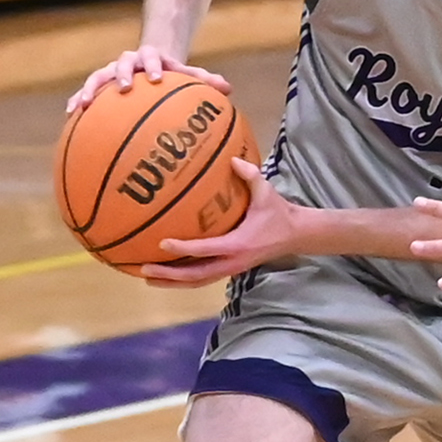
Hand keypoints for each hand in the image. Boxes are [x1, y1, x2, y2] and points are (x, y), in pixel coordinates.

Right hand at [69, 44, 228, 111]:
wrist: (149, 62)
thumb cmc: (171, 73)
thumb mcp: (186, 74)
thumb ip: (204, 79)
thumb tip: (228, 89)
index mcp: (150, 57)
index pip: (151, 57)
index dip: (153, 65)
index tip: (156, 77)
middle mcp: (128, 61)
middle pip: (121, 63)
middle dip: (121, 74)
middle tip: (123, 87)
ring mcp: (111, 71)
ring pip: (97, 77)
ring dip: (89, 89)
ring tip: (80, 105)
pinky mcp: (99, 84)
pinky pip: (86, 91)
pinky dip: (76, 101)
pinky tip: (68, 117)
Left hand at [143, 158, 293, 285]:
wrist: (296, 236)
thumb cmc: (279, 214)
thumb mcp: (266, 192)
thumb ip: (250, 175)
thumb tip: (232, 160)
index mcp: (238, 244)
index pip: (205, 250)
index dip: (183, 248)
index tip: (162, 244)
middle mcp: (232, 262)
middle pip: (195, 275)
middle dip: (169, 275)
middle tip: (144, 270)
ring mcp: (230, 269)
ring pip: (197, 281)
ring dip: (172, 282)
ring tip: (147, 277)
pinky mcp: (229, 270)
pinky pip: (202, 278)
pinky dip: (183, 279)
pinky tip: (166, 275)